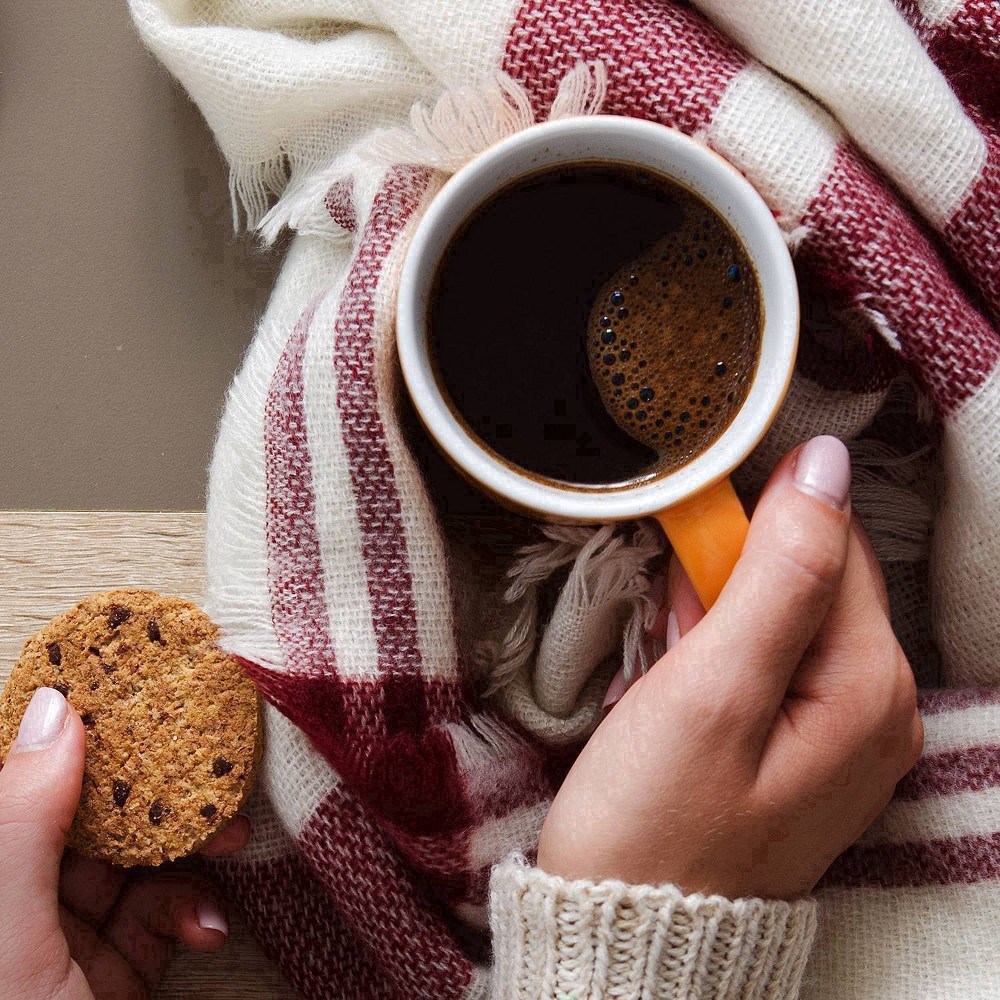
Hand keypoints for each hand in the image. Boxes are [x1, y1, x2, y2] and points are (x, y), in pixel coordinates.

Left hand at [0, 687, 248, 998]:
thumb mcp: (11, 939)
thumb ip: (25, 825)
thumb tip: (55, 710)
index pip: (28, 779)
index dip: (77, 729)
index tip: (134, 685)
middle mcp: (22, 901)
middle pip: (93, 814)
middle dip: (160, 788)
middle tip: (209, 763)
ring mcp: (68, 940)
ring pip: (137, 858)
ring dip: (192, 848)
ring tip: (232, 838)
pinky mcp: (116, 973)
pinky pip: (160, 915)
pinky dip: (193, 910)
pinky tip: (208, 925)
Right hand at [537, 436, 922, 899]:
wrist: (627, 930)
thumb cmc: (656, 820)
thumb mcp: (713, 687)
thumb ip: (780, 573)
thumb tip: (826, 465)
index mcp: (872, 686)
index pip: (833, 542)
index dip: (754, 523)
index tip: (690, 541)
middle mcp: (878, 708)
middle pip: (812, 578)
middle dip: (730, 578)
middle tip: (672, 630)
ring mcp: (842, 732)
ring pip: (781, 617)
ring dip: (716, 617)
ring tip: (668, 670)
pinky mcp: (801, 747)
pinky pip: (767, 662)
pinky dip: (717, 654)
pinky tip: (678, 682)